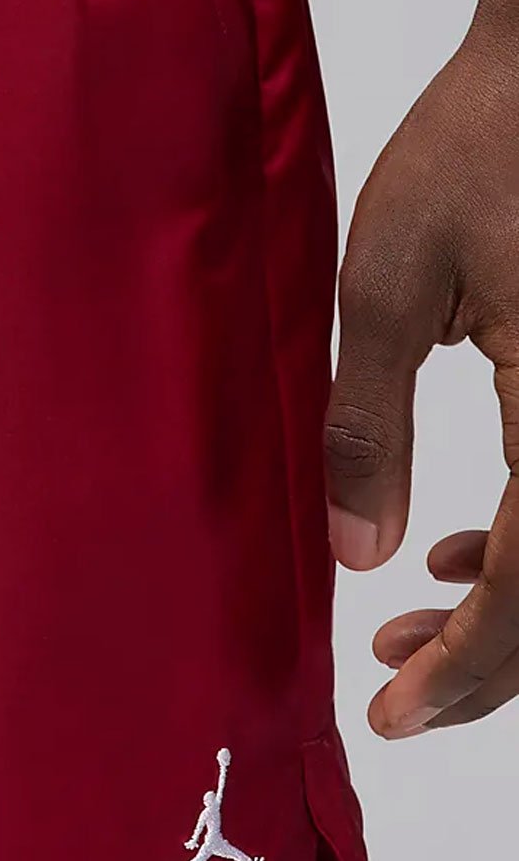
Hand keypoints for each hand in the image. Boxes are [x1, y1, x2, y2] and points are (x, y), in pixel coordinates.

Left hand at [326, 8, 518, 735]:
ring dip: (515, 609)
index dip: (472, 671)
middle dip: (494, 661)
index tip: (392, 717)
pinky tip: (460, 546)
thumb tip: (358, 557)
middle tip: (392, 685)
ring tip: (412, 626)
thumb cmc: (480, 143)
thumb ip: (367, 423)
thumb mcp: (388, 282)